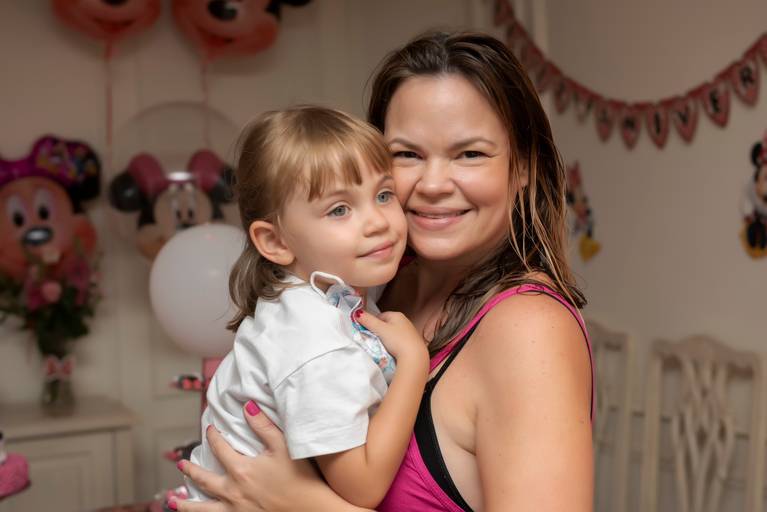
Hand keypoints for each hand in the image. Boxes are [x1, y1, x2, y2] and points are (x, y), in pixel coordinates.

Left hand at [174, 402, 332, 511]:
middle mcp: (233, 492)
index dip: (213, 436)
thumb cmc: (300, 478)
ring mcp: (235, 511)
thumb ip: (263, 425)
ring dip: (185, 503)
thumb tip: (247, 405)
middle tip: (181, 464)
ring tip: (172, 500)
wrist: (312, 510)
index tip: (210, 429)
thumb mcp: (283, 446)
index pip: (220, 448)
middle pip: (204, 479)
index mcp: (241, 470)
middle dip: (191, 470)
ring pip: (202, 508)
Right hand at [356, 310, 426, 360]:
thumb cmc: (397, 340)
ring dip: (387, 339)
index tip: (367, 332)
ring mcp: (410, 333)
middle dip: (379, 332)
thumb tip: (357, 313)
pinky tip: (392, 352)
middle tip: (374, 340)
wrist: (414, 357)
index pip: (380, 316)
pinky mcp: (413, 343)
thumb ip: (367, 320)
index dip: (372, 323)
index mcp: (397, 315)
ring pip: (393, 334)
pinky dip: (394, 346)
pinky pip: (399, 342)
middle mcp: (405, 321)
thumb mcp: (379, 329)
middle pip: (387, 325)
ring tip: (383, 347)